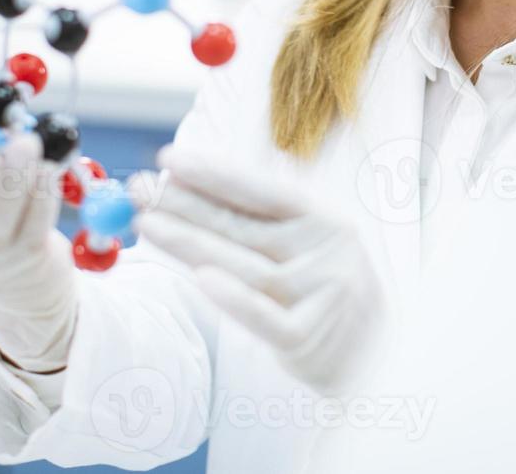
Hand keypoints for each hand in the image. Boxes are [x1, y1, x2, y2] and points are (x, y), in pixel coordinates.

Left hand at [136, 144, 387, 392]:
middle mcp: (325, 252)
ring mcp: (320, 294)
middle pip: (244, 226)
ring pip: (243, 267)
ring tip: (147, 224)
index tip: (169, 160)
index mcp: (325, 220)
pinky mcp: (308, 338)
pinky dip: (233, 298)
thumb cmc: (325, 292)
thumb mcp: (308, 246)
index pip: (262, 191)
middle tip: (140, 191)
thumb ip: (262, 221)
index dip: (215, 174)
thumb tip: (191, 186)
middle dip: (187, 206)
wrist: (375, 356)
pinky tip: (201, 279)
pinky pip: (262, 316)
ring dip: (190, 244)